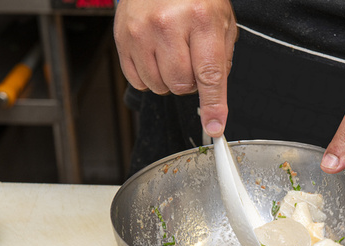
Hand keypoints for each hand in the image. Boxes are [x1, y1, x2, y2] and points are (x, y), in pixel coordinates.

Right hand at [113, 0, 236, 136]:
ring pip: (158, 86)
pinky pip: (137, 80)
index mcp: (201, 19)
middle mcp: (168, 24)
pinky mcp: (122, 38)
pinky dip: (149, 76)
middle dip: (190, 83)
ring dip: (169, 80)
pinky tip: (155, 55)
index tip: (214, 126)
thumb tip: (215, 100)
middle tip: (191, 61)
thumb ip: (222, 60)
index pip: (209, 74)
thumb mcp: (221, 20)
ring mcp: (141, 31)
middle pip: (181, 84)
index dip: (213, 105)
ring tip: (172, 54)